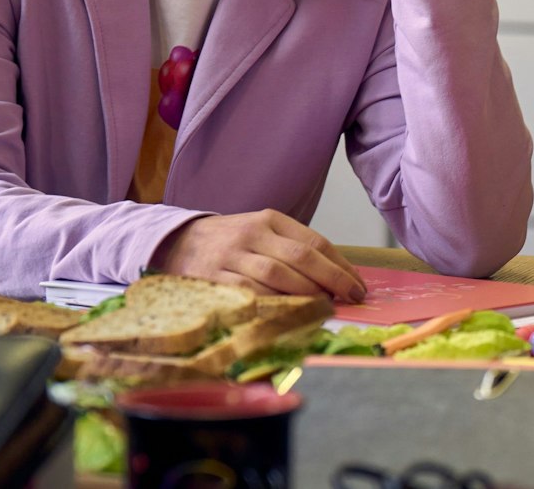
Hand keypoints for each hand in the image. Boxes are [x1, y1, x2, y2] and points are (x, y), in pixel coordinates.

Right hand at [152, 209, 366, 301]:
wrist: (174, 242)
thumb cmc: (230, 243)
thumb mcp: (261, 233)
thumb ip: (292, 250)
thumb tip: (336, 279)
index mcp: (269, 220)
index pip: (314, 242)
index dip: (340, 266)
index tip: (358, 285)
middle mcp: (251, 234)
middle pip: (300, 258)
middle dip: (332, 280)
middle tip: (351, 298)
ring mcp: (231, 256)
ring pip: (277, 276)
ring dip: (306, 295)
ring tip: (325, 308)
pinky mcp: (213, 279)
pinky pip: (250, 294)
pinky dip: (274, 305)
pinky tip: (290, 315)